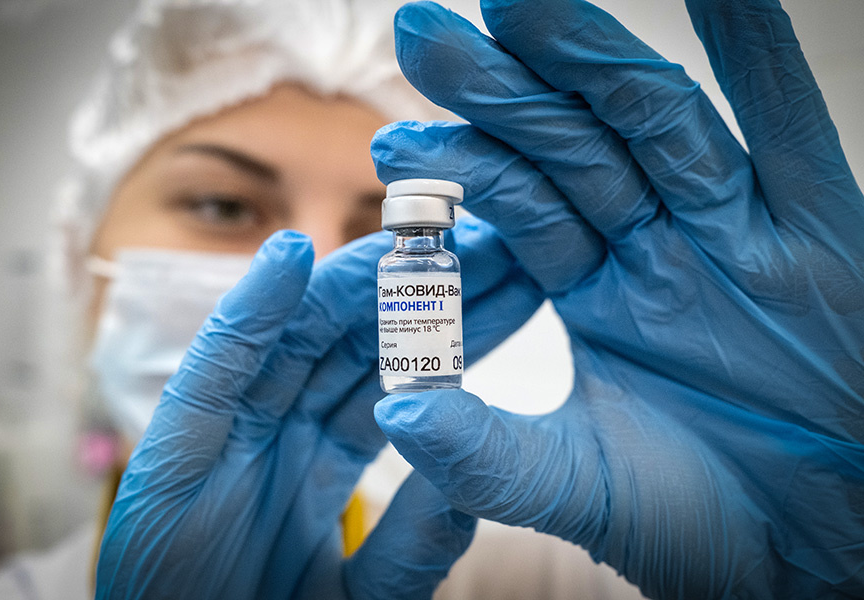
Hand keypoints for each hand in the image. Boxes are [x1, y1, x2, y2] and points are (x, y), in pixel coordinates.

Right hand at [95, 226, 543, 598]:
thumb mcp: (365, 599)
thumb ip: (413, 546)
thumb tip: (467, 487)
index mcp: (325, 462)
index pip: (398, 381)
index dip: (451, 333)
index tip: (508, 284)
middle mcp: (282, 433)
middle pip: (353, 346)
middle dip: (414, 293)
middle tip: (475, 242)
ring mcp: (230, 434)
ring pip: (294, 340)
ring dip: (345, 285)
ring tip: (400, 241)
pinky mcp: (174, 447)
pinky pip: (216, 368)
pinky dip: (249, 311)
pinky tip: (291, 257)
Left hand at [370, 1, 863, 597]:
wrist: (818, 551)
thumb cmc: (702, 520)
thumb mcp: (575, 484)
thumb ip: (482, 452)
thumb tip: (394, 411)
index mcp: (597, 291)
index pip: (519, 209)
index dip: (458, 172)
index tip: (389, 143)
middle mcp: (659, 245)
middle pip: (571, 146)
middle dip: (498, 90)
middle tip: (421, 30)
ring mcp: (736, 231)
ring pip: (656, 124)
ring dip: (591, 57)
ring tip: (519, 0)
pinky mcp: (822, 234)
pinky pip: (787, 134)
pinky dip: (760, 56)